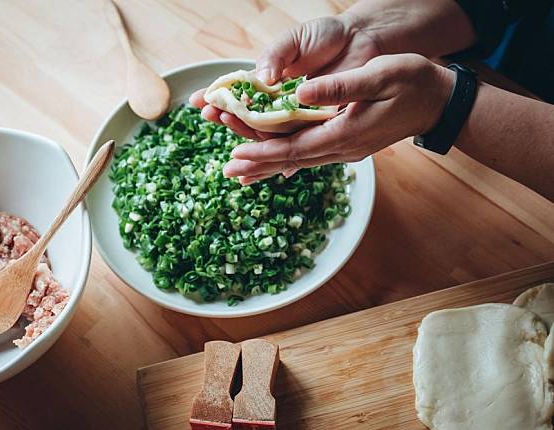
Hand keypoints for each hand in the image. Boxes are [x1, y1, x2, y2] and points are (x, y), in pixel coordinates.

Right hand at [189, 14, 380, 139]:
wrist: (361, 42)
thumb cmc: (326, 37)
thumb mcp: (293, 41)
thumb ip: (274, 57)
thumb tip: (260, 77)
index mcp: (268, 83)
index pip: (237, 94)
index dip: (217, 98)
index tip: (197, 100)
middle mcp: (278, 104)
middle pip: (247, 118)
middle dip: (226, 117)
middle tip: (210, 114)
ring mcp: (295, 117)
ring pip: (265, 135)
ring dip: (244, 137)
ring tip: (228, 129)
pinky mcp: (314, 128)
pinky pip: (293, 145)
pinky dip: (275, 156)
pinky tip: (257, 165)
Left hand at [223, 54, 454, 183]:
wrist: (438, 102)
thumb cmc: (412, 82)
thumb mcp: (379, 76)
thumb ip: (340, 88)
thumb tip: (301, 95)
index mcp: (346, 133)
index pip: (296, 147)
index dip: (264, 152)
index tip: (237, 155)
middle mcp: (343, 148)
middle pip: (293, 159)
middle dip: (258, 164)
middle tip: (227, 171)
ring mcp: (346, 149)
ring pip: (299, 160)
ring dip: (269, 163)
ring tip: (241, 171)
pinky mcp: (347, 144)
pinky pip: (310, 155)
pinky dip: (287, 158)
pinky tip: (274, 163)